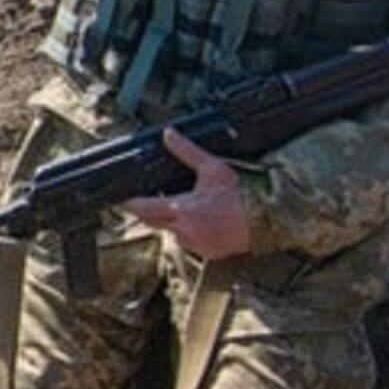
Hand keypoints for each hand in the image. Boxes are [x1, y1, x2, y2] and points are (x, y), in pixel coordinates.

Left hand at [119, 128, 252, 260]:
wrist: (266, 220)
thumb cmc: (240, 195)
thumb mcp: (213, 168)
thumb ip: (187, 152)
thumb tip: (169, 135)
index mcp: (183, 209)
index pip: (145, 208)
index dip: (131, 203)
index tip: (122, 199)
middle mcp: (184, 230)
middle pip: (152, 222)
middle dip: (147, 212)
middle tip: (146, 202)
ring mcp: (195, 244)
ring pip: (171, 233)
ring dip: (171, 222)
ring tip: (183, 209)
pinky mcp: (207, 253)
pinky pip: (189, 243)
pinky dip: (189, 232)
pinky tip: (201, 221)